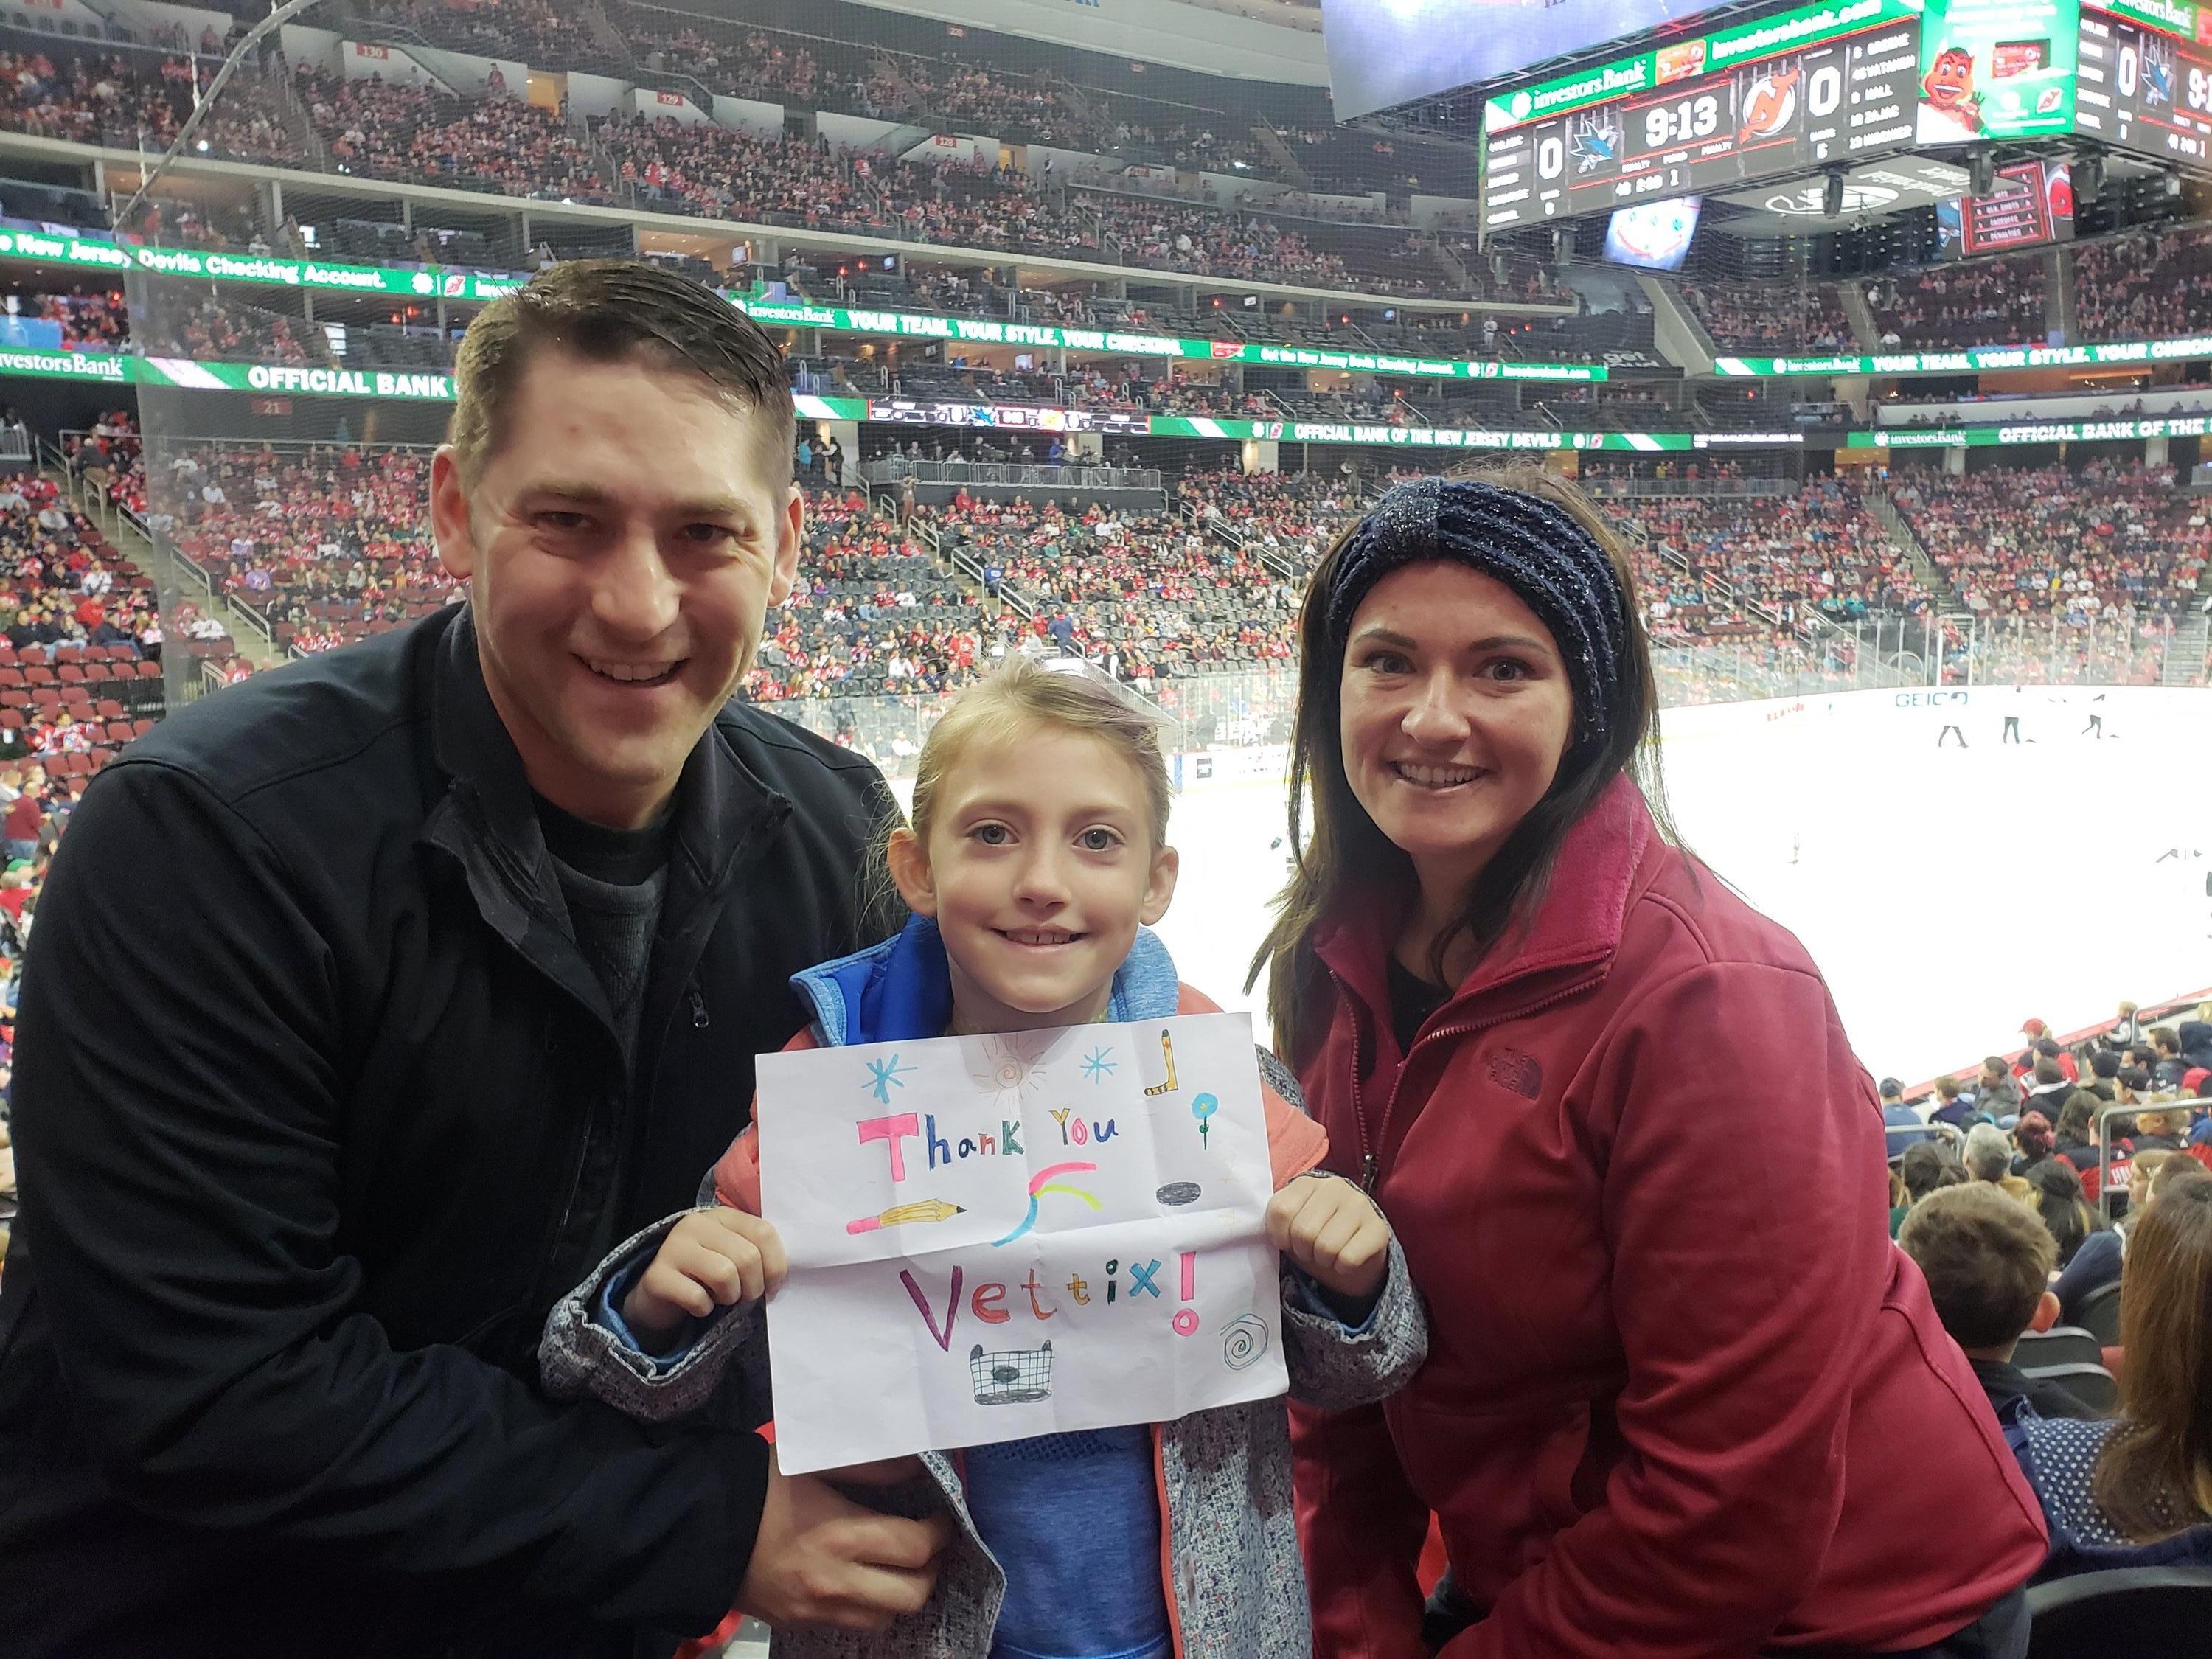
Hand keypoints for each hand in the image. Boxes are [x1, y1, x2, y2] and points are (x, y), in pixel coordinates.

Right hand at [620, 1208, 786, 1335]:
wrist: (658, 1292)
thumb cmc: (704, 1274)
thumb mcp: (732, 1255)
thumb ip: (756, 1254)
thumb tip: (780, 1276)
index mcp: (721, 1216)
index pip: (764, 1232)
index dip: (776, 1265)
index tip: (772, 1286)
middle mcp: (696, 1225)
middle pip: (747, 1257)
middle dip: (754, 1287)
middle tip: (745, 1297)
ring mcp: (673, 1248)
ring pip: (725, 1275)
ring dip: (730, 1296)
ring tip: (721, 1298)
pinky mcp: (658, 1276)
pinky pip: (697, 1297)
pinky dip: (705, 1308)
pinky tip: (699, 1305)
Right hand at [736, 1448, 952, 1631]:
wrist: (697, 1529)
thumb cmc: (758, 1486)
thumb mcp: (812, 1460)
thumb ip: (869, 1466)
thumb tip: (916, 1469)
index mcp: (841, 1535)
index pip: (916, 1547)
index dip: (940, 1532)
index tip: (941, 1517)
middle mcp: (835, 1582)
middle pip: (912, 1595)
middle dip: (930, 1570)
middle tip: (925, 1545)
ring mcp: (816, 1610)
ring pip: (885, 1619)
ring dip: (901, 1594)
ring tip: (898, 1565)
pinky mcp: (798, 1624)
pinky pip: (850, 1624)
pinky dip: (868, 1606)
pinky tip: (863, 1580)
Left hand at [1266, 1173, 1388, 1302]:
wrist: (1353, 1254)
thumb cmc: (1315, 1238)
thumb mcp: (1290, 1226)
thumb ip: (1275, 1221)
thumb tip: (1263, 1233)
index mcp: (1307, 1182)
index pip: (1280, 1210)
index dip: (1280, 1236)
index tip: (1289, 1241)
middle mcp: (1336, 1186)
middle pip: (1303, 1231)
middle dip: (1304, 1250)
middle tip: (1312, 1250)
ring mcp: (1360, 1205)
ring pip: (1326, 1246)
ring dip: (1323, 1261)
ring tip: (1329, 1254)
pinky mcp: (1379, 1229)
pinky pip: (1348, 1259)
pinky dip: (1342, 1268)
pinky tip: (1346, 1259)